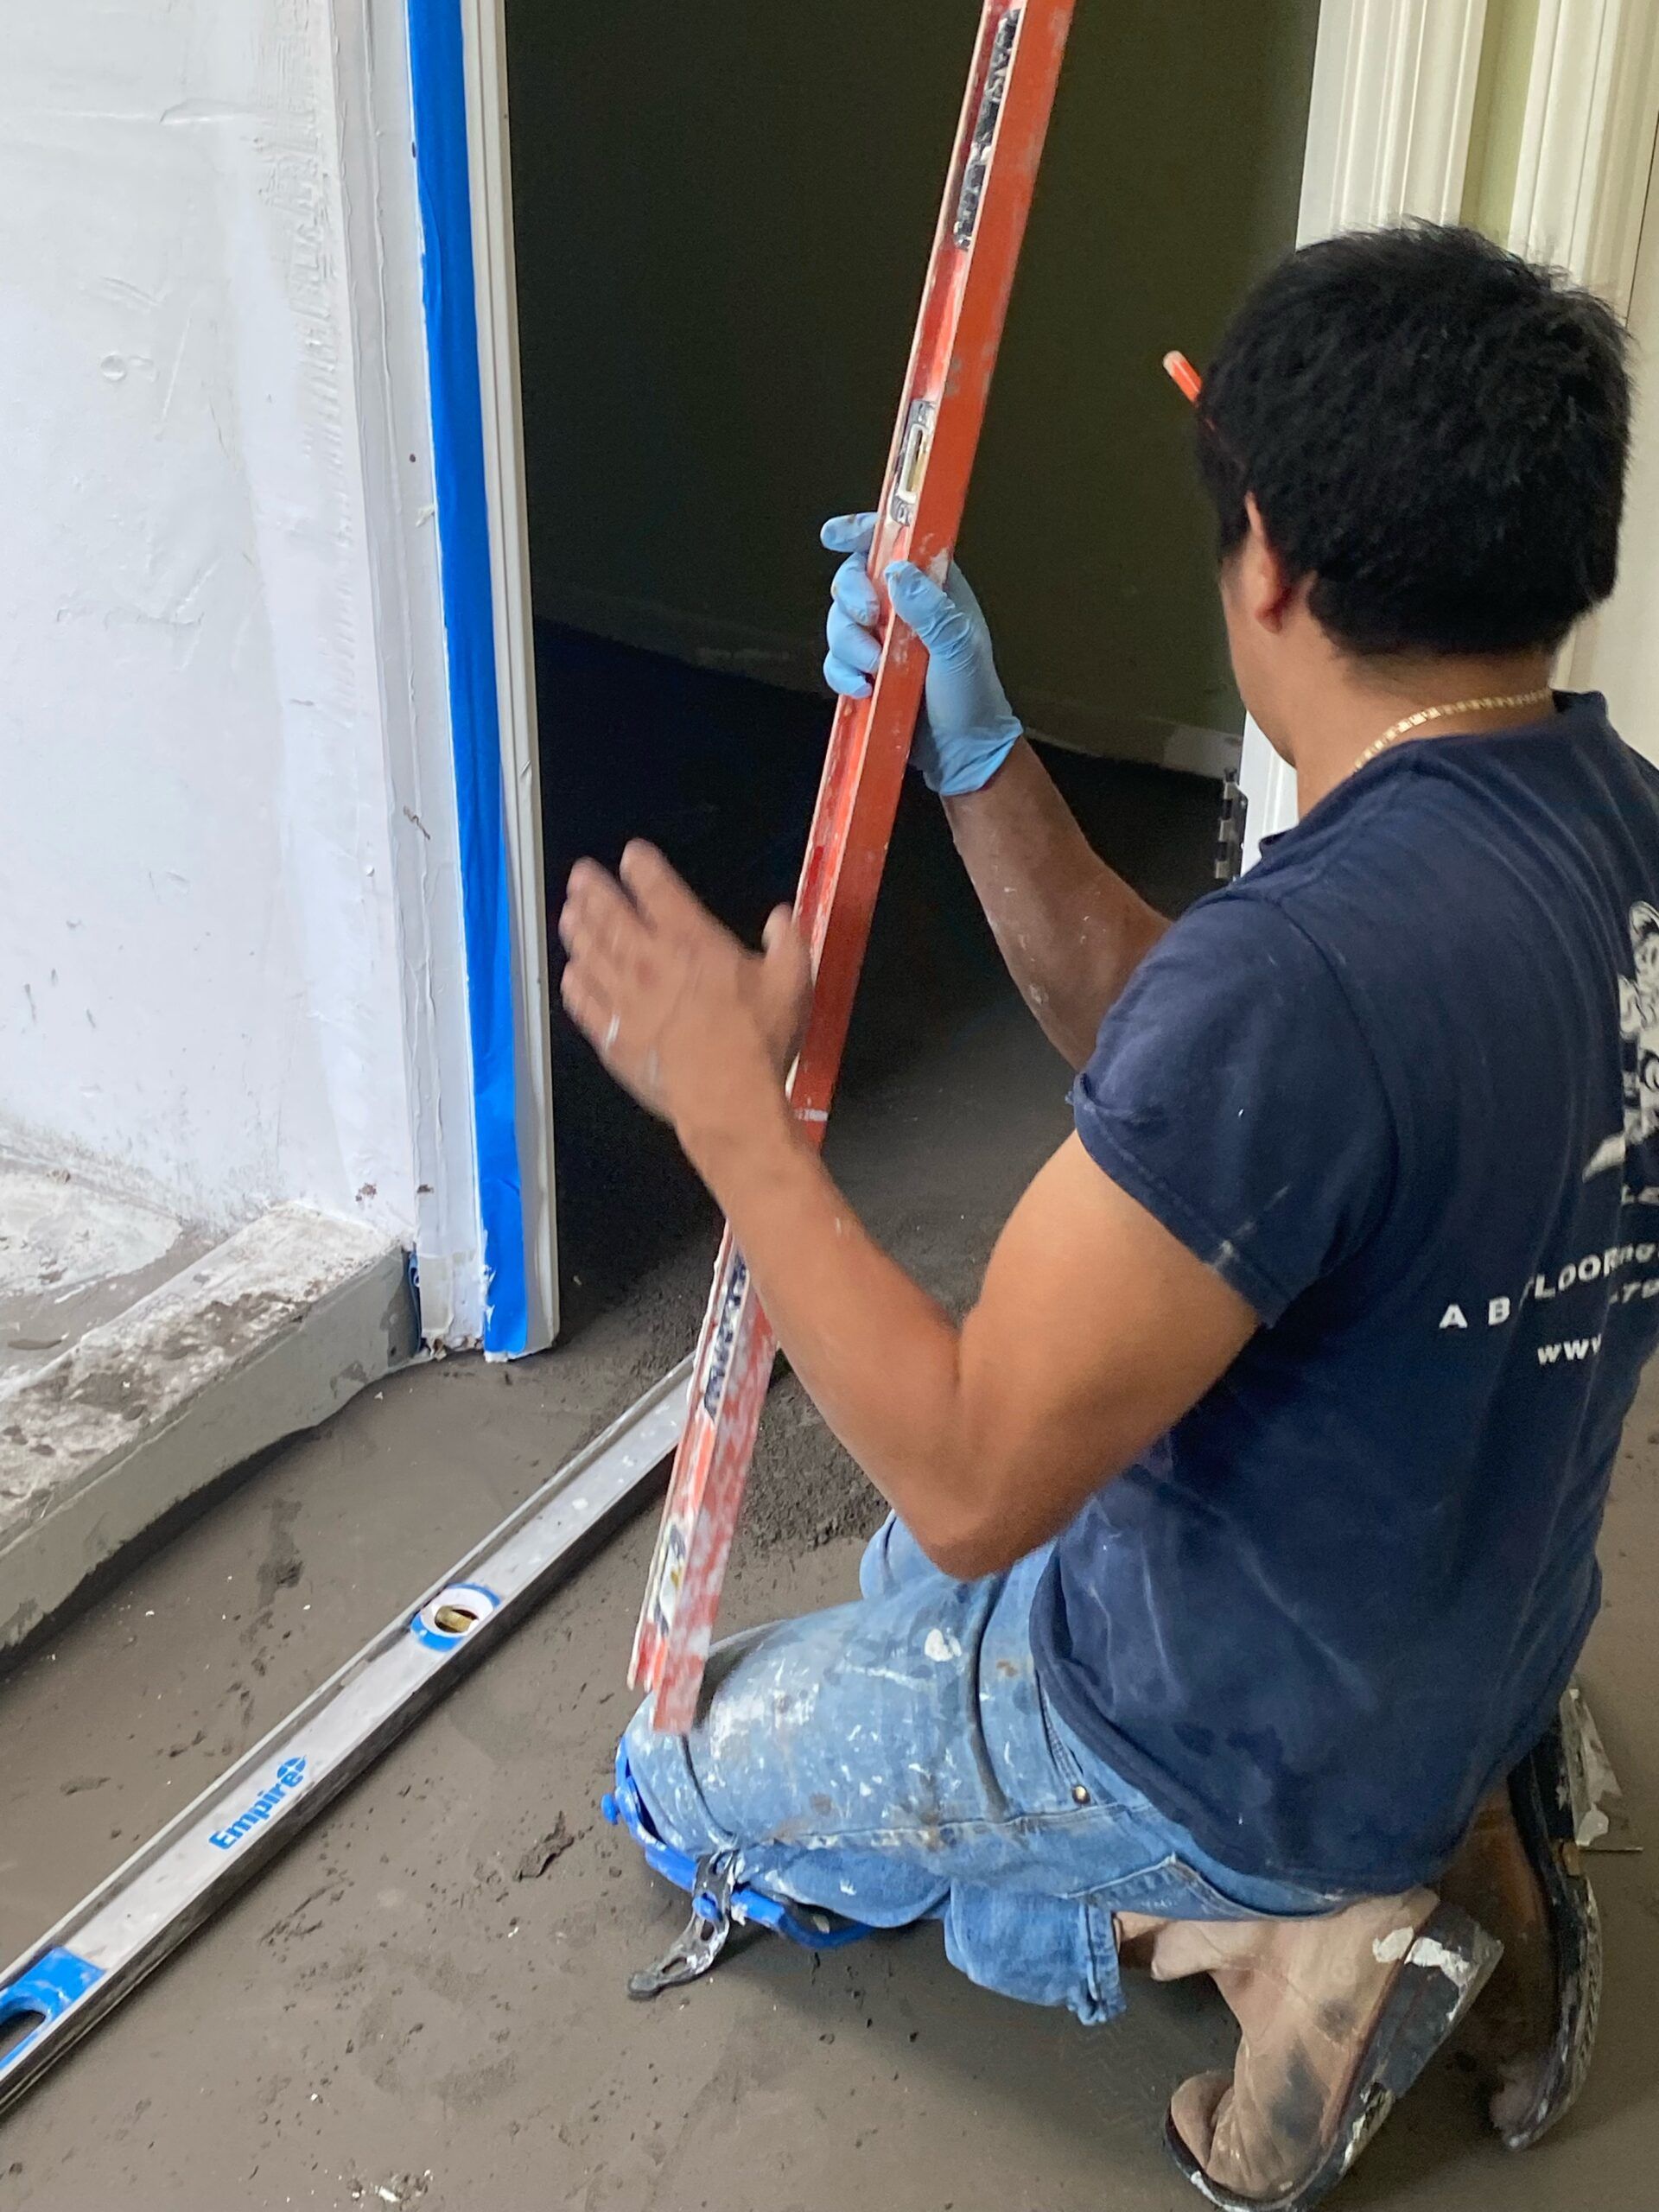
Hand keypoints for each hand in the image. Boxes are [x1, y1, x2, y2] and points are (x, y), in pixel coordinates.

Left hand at [558, 842, 811, 1157]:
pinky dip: (574, 983)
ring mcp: (624, 999)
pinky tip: (571, 974)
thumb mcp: (792, 983)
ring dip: (577, 930)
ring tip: (568, 914)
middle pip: (608, 915)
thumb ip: (786, 943)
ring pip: (589, 954)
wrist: (727, 1100)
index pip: (656, 889)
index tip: (631, 855)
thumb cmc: (760, 1039)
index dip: (641, 867)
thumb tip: (780, 917)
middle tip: (580, 877)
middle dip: (592, 890)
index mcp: (691, 940)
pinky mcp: (612, 1036)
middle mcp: (648, 960)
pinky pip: (583, 1003)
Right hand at [820, 512, 1021, 796]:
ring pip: (838, 622)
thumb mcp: (959, 649)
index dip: (861, 532)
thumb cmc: (971, 695)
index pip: (894, 544)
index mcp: (932, 588)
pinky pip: (835, 661)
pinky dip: (842, 674)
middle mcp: (902, 607)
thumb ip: (931, 610)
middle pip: (853, 580)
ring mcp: (881, 640)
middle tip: (870, 621)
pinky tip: (864, 690)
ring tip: (873, 672)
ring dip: (849, 644)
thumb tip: (896, 572)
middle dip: (851, 598)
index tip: (833, 537)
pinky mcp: (865, 672)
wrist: (962, 752)